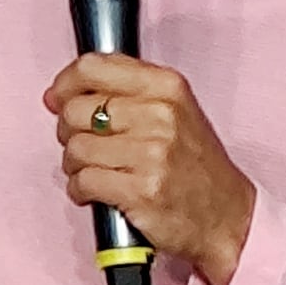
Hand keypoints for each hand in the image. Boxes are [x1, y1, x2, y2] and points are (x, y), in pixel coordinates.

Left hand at [49, 53, 257, 284]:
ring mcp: (152, 153)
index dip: (64, 85)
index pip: (91, 67)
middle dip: (69, 132)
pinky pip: (82, 181)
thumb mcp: (173, 110)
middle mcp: (160, 114)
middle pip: (75, 110)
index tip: (57, 99)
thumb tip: (57, 94)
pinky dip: (80, 191)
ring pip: (75, 148)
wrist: (228, 217)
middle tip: (88, 147)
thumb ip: (123, 92)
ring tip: (97, 172)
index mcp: (167, 86)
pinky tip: (98, 193)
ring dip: (75, 166)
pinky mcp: (141, 190)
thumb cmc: (194, 165)